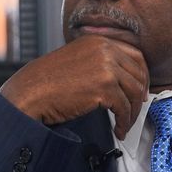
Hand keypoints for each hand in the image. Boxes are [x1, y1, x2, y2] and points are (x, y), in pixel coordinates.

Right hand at [0, 35, 148, 139]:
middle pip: (138, 73)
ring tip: (125, 124)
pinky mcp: (104, 87)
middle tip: (137, 108)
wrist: (30, 92)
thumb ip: (99, 62)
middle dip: (140, 95)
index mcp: (99, 41)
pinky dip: (124, 122)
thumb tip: (122, 80)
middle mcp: (105, 49)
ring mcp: (106, 67)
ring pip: (134, 92)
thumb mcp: (78, 60)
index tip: (141, 89)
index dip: (142, 74)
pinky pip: (124, 108)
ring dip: (132, 112)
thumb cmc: (47, 82)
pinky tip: (118, 130)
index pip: (135, 55)